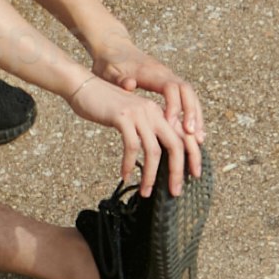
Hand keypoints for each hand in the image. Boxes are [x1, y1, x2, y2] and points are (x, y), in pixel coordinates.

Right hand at [79, 48, 207, 192]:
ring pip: (153, 150)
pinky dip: (129, 164)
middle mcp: (153, 112)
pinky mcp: (123, 117)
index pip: (184, 136)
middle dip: (177, 171)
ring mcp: (138, 114)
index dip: (193, 156)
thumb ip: (146, 131)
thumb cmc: (106, 106)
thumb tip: (155, 156)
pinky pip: (131, 146)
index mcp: (159, 112)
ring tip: (146, 191)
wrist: (84, 86)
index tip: (194, 176)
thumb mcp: (132, 117)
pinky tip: (125, 175)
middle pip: (175, 145)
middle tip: (175, 192)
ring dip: (151, 175)